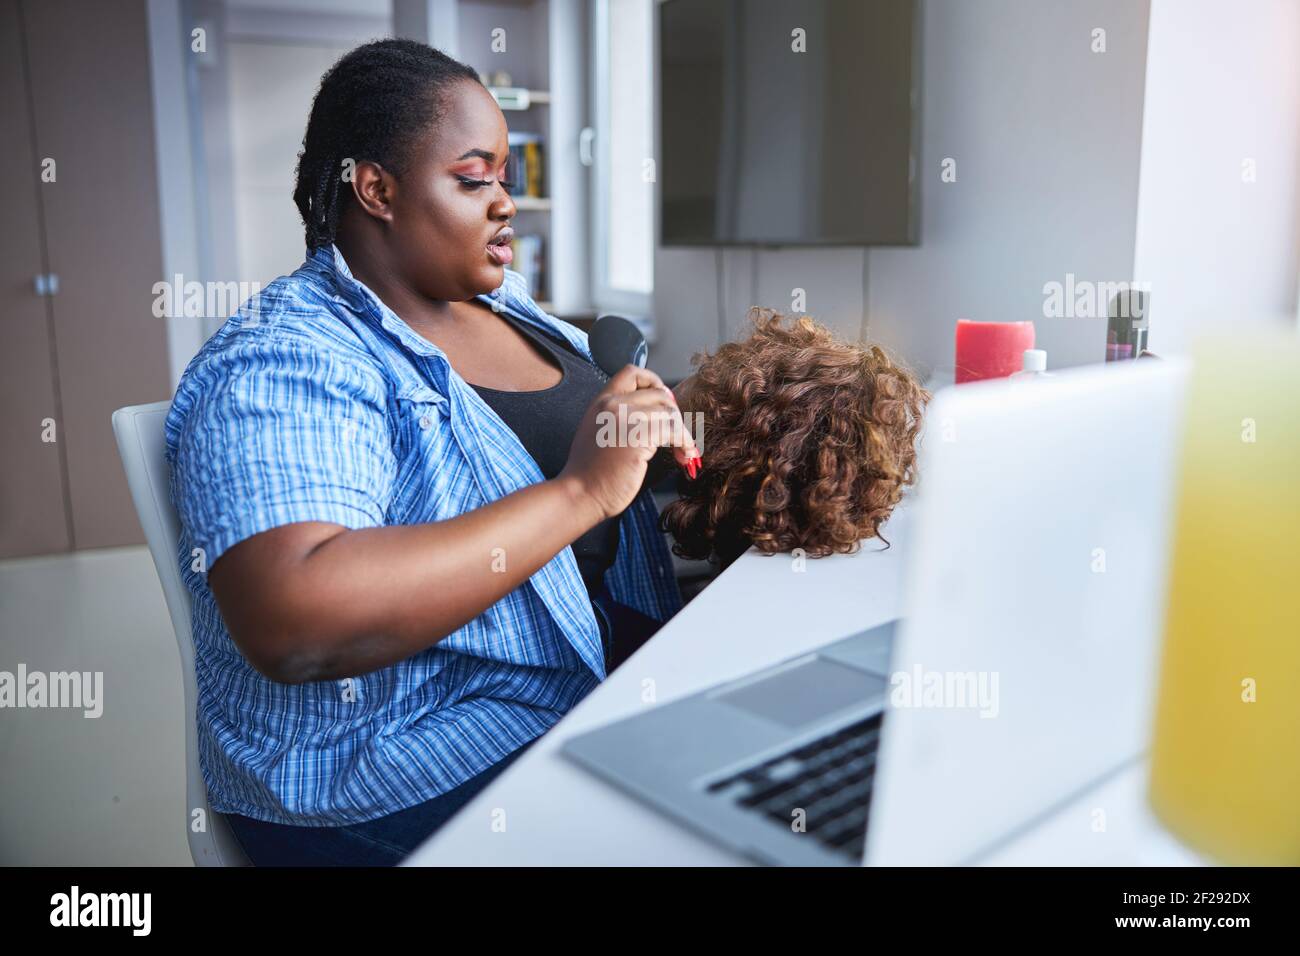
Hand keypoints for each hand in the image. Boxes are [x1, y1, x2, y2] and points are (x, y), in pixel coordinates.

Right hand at [560, 364, 699, 520]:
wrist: (580, 494)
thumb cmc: (590, 473)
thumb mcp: (598, 432)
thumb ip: (618, 417)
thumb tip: (653, 414)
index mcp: (601, 402)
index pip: (632, 372)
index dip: (654, 382)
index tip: (663, 402)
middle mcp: (613, 405)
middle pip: (660, 394)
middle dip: (674, 415)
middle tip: (676, 435)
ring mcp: (625, 419)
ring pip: (669, 413)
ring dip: (682, 432)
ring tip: (683, 450)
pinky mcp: (638, 436)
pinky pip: (673, 431)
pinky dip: (684, 442)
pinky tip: (684, 455)